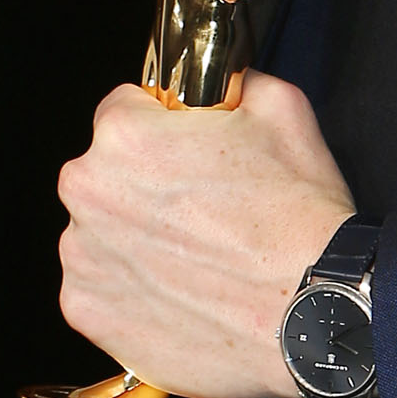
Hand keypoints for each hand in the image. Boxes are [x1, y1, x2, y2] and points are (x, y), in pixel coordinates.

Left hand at [59, 73, 353, 397]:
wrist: (314, 315)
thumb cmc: (298, 219)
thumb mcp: (281, 109)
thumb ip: (233, 82)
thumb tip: (220, 83)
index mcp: (123, 135)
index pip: (124, 110)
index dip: (164, 128)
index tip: (191, 155)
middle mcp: (88, 192)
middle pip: (107, 172)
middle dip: (146, 184)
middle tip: (204, 210)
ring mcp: (82, 257)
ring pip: (102, 230)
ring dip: (136, 237)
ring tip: (197, 257)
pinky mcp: (88, 310)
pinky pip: (101, 286)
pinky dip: (131, 289)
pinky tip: (181, 292)